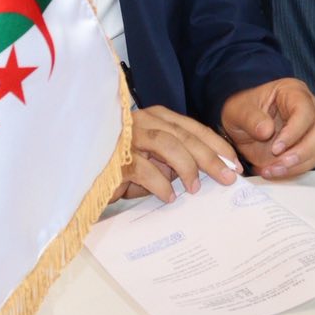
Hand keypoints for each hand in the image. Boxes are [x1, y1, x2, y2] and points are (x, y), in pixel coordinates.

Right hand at [117, 105, 239, 201]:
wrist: (80, 174)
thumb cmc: (119, 168)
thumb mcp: (152, 162)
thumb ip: (174, 160)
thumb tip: (208, 172)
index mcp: (154, 117)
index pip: (192, 128)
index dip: (216, 144)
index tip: (234, 163)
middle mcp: (141, 121)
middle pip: (184, 135)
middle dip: (210, 157)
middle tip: (227, 177)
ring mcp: (127, 137)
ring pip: (167, 145)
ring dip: (187, 167)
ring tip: (195, 189)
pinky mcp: (114, 158)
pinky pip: (143, 169)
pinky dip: (160, 184)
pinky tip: (168, 197)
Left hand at [222, 77, 314, 178]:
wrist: (241, 125)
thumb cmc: (243, 112)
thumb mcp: (238, 111)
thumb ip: (250, 119)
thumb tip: (266, 130)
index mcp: (293, 92)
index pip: (305, 110)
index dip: (294, 132)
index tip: (276, 149)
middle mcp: (309, 107)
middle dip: (302, 152)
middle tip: (279, 164)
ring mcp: (312, 127)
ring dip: (298, 164)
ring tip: (273, 171)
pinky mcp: (309, 145)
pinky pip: (312, 160)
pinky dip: (295, 170)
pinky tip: (275, 171)